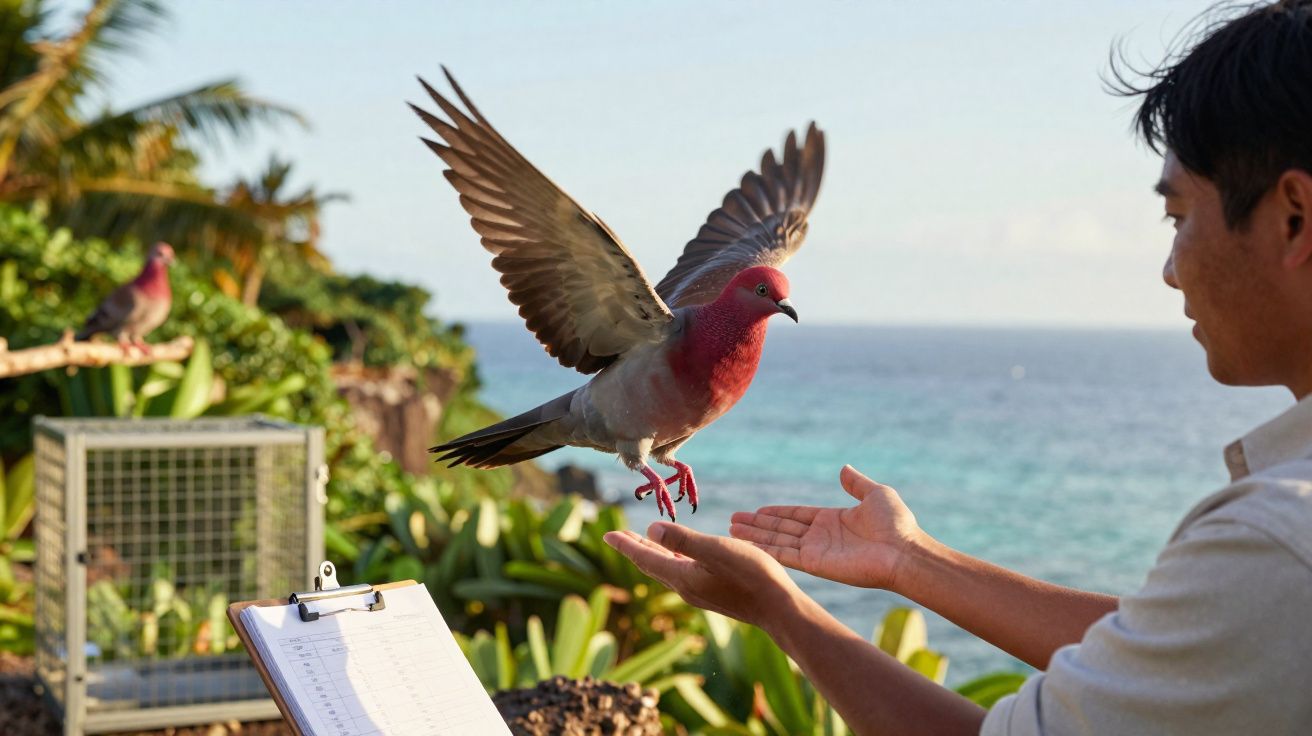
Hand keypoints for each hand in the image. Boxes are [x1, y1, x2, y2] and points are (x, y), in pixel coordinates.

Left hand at [603, 522, 804, 629]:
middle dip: (634, 549)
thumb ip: (683, 540)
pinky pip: (683, 573)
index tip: (607, 534)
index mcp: (682, 576)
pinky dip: (672, 560)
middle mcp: (686, 587)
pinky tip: (681, 557)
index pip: (645, 558)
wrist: (779, 609)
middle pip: (652, 565)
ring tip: (643, 542)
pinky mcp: (714, 593)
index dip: (625, 544)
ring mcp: (700, 592)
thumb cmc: (751, 575)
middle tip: (617, 537)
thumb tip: (650, 528)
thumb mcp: (716, 550)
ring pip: (668, 570)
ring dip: (653, 554)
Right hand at [729, 465, 926, 589]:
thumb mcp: (876, 494)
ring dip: (755, 536)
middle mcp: (821, 536)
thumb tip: (844, 469)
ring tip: (732, 530)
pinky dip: (765, 550)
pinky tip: (747, 544)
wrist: (904, 551)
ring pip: (778, 541)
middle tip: (734, 520)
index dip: (776, 513)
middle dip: (758, 524)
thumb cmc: (896, 524)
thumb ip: (856, 484)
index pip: (797, 515)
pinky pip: (784, 555)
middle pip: (782, 528)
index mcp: (833, 520)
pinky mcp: (815, 564)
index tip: (756, 511)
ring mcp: (816, 551)